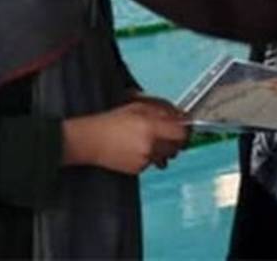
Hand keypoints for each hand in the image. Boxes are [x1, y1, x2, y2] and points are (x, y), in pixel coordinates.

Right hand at [62, 100, 188, 174]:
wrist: (91, 141)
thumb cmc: (111, 121)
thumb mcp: (138, 107)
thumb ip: (162, 110)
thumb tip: (181, 116)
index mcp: (150, 127)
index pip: (181, 133)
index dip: (185, 130)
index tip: (185, 127)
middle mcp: (150, 145)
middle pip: (177, 147)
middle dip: (176, 140)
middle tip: (170, 133)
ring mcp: (145, 159)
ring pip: (166, 156)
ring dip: (165, 149)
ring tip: (151, 140)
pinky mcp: (139, 169)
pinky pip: (153, 162)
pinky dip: (151, 156)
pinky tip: (138, 148)